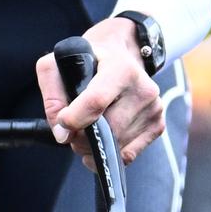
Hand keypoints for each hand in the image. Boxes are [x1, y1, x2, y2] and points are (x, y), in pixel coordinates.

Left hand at [35, 16, 163, 167]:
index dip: (75, 118)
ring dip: (94, 148)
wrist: (121, 56)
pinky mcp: (157, 124)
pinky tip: (100, 144)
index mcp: (121, 68)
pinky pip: (129, 154)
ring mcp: (153, 107)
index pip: (96, 101)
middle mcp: (143, 88)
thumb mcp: (59, 65)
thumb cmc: (87, 62)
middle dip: (81, 138)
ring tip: (87, 131)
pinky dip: (109, 155)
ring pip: (116, 145)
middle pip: (107, 130)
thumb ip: (52, 95)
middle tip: (71, 131)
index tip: (62, 123)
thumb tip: (62, 133)